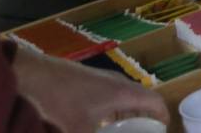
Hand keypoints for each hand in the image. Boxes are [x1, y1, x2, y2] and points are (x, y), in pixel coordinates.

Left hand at [13, 47, 167, 131]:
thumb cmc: (62, 100)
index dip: (163, 116)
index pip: (155, 101)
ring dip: (129, 114)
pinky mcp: (90, 79)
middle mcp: (118, 82)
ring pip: (126, 96)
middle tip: (143, 132)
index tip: (163, 131)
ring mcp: (104, 79)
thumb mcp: (78, 129)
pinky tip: (99, 123)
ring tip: (124, 131)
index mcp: (123, 93)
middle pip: (142, 98)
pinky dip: (115, 110)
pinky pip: (113, 95)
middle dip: (146, 117)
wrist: (36, 74)